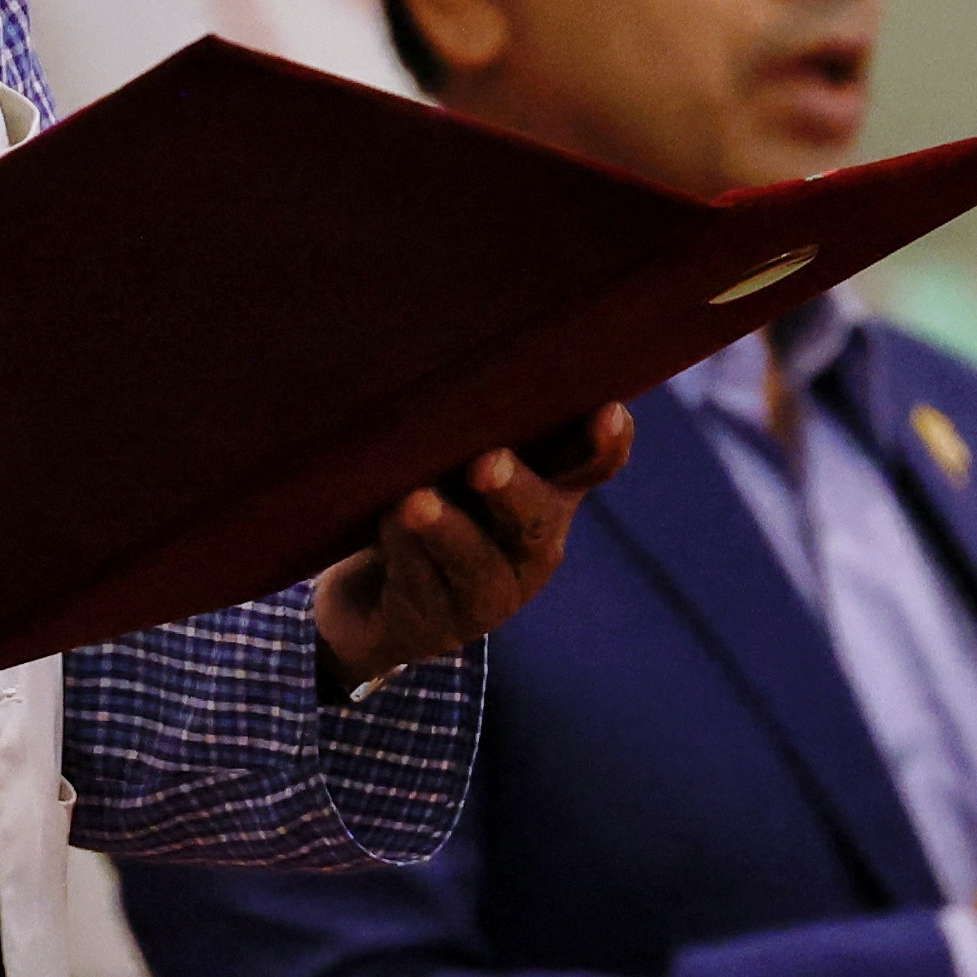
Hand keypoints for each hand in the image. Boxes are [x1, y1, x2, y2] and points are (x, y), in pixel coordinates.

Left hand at [308, 408, 633, 688]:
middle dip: (514, 489)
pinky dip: (403, 555)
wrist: (367, 602)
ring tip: (416, 503)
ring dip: (447, 530)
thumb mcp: (438, 456)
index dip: (604, 444)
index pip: (586, 466)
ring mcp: (491, 593)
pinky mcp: (440, 627)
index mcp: (545, 491)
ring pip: (476, 561)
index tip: (609, 412)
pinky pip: (423, 587)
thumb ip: (455, 420)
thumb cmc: (412, 498)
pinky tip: (386, 529)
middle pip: (535, 517)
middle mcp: (531, 544)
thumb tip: (435, 350)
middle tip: (487, 464)